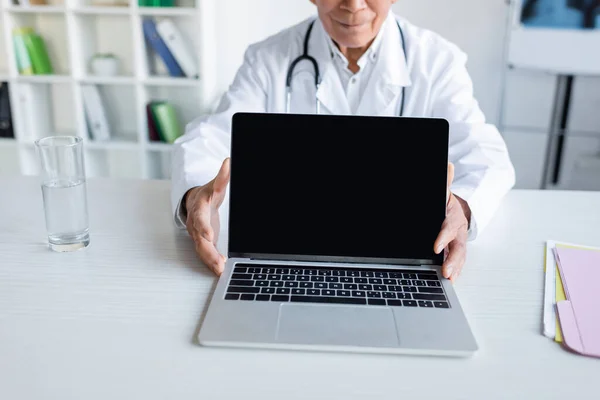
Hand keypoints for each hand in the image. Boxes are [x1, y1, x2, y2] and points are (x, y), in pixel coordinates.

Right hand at [185, 158, 230, 275]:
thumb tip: (229, 162)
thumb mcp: (215, 185)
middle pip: (199, 237)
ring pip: (201, 248)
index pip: (200, 217)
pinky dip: (211, 262)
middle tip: (218, 261)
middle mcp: (195, 222)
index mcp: (199, 207)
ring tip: (220, 269)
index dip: (203, 226)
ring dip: (210, 260)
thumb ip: (222, 176)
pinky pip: (205, 253)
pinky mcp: (202, 241)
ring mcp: (197, 233)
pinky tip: (220, 271)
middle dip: (207, 250)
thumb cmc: (206, 194)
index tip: (208, 235)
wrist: (194, 201)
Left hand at [433, 162, 470, 281]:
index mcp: (453, 216)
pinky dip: (456, 270)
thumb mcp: (444, 192)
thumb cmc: (446, 203)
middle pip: (457, 246)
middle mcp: (458, 230)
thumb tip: (447, 165)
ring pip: (460, 256)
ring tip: (449, 278)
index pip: (448, 227)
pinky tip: (451, 279)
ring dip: (455, 268)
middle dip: (452, 260)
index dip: (443, 237)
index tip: (436, 247)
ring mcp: (459, 241)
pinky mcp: (457, 250)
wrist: (457, 208)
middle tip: (446, 271)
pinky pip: (458, 261)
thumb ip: (445, 181)